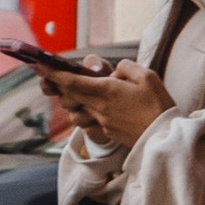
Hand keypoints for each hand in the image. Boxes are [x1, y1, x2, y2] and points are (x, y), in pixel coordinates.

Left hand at [54, 60, 174, 151]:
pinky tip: (94, 108)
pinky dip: (85, 113)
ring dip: (71, 103)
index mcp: (106, 91)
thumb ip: (126, 68)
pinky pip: (88, 122)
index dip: (53, 73)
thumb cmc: (158, 105)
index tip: (40, 65)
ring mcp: (102, 122)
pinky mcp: (108, 132)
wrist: (165, 138)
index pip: (72, 82)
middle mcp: (99, 108)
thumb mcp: (147, 76)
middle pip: (68, 97)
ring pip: (74, 113)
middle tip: (53, 77)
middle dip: (58, 87)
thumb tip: (115, 71)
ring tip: (76, 93)